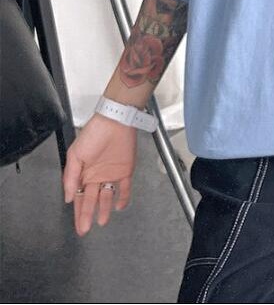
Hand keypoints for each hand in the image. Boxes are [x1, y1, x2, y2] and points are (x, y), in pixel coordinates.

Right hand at [62, 112, 137, 235]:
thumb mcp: (75, 155)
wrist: (115, 122)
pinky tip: (119, 206)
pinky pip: (125, 187)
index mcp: (84, 173)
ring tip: (101, 221)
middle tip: (85, 230)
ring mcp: (111, 174)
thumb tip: (69, 198)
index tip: (78, 226)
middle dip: (88, 215)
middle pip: (92, 200)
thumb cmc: (93, 134)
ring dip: (104, 209)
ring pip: (107, 196)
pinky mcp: (125, 170)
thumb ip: (71, 178)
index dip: (78, 212)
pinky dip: (123, 197)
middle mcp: (97, 176)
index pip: (80, 197)